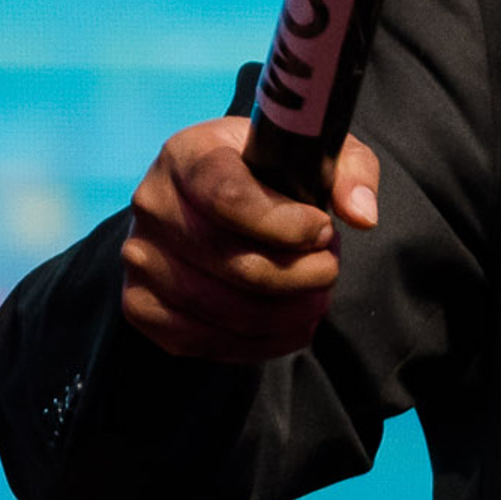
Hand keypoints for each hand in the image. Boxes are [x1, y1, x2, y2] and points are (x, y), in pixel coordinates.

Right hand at [119, 111, 380, 364]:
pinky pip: (203, 341)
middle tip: (330, 269)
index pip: (229, 198)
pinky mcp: (140, 304)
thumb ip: (349, 170)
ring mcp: (139, 257)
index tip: (326, 231)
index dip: (286, 226)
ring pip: (223, 310)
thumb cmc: (269, 176)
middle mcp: (152, 203)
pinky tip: (289, 326)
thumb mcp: (313, 154)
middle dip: (300, 275)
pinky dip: (259, 344)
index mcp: (188, 154)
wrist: (210, 204)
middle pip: (234, 264)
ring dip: (286, 314)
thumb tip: (361, 214)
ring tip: (317, 298)